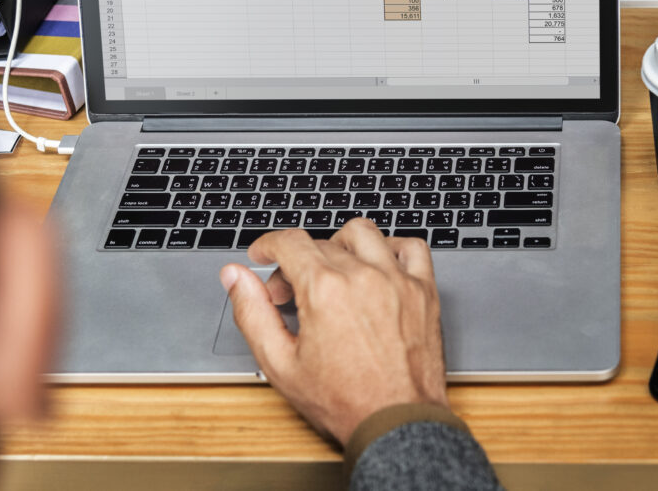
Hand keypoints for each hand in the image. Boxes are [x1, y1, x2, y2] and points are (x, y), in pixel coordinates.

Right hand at [219, 218, 447, 444]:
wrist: (396, 424)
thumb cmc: (344, 402)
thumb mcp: (280, 364)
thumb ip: (252, 313)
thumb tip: (234, 277)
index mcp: (325, 290)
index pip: (290, 242)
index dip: (268, 245)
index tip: (263, 255)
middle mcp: (362, 276)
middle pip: (320, 243)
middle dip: (297, 262)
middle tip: (291, 292)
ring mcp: (397, 280)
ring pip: (362, 234)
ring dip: (340, 245)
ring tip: (332, 273)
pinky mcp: (423, 291)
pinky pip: (411, 247)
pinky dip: (391, 248)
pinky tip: (377, 266)